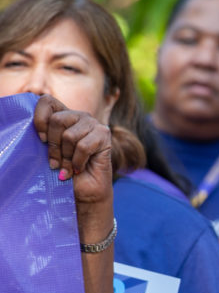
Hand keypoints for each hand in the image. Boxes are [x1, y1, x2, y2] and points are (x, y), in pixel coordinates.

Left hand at [33, 94, 112, 209]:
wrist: (85, 190)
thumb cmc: (65, 171)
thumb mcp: (50, 151)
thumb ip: (46, 137)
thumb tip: (40, 134)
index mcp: (64, 115)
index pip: (47, 101)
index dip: (40, 119)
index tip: (41, 140)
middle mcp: (79, 116)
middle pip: (57, 120)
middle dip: (54, 146)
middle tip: (56, 163)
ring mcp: (93, 124)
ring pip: (70, 136)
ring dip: (66, 157)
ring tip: (68, 168)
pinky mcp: (104, 135)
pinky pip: (83, 146)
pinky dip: (77, 162)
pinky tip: (78, 168)